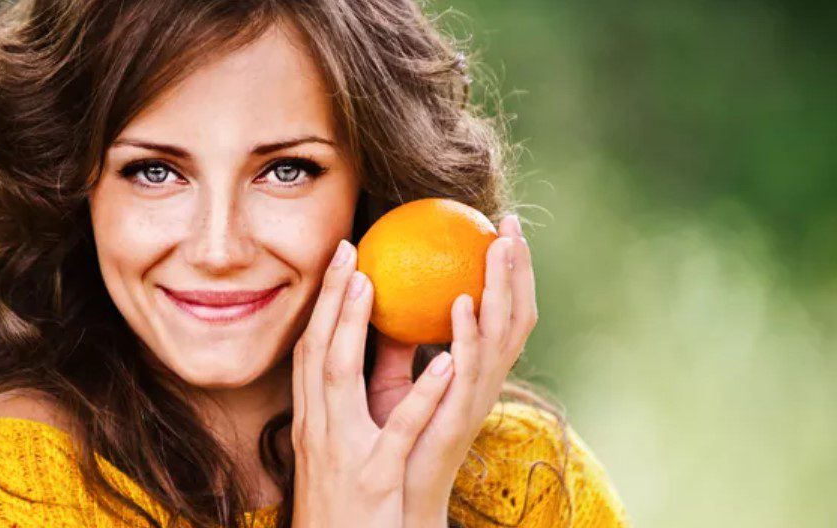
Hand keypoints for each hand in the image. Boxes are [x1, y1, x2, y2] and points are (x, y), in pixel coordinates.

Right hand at [291, 239, 456, 527]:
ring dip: (353, 329)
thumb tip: (387, 345)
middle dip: (329, 300)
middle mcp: (320, 429)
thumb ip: (360, 396)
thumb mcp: (348, 443)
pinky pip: (398, 431)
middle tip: (351, 251)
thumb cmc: (352, 499)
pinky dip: (420, 395)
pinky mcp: (374, 477)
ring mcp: (344, 451)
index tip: (342, 257)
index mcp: (315, 419)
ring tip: (375, 284)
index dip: (323, 303)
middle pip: (316, 352)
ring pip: (340, 380)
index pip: (311, 350)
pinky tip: (446, 363)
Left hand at [365, 214, 537, 525]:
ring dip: (502, 289)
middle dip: (518, 269)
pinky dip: (469, 334)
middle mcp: (485, 381)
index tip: (503, 229)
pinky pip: (470, 371)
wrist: (399, 496)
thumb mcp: (397, 383)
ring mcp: (477, 399)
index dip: (510, 274)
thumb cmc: (399, 439)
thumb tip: (375, 293)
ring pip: (501, 336)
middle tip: (511, 226)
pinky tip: (461, 301)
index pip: (503, 313)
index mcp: (476, 371)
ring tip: (498, 247)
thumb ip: (396, 344)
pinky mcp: (460, 418)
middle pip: (515, 316)